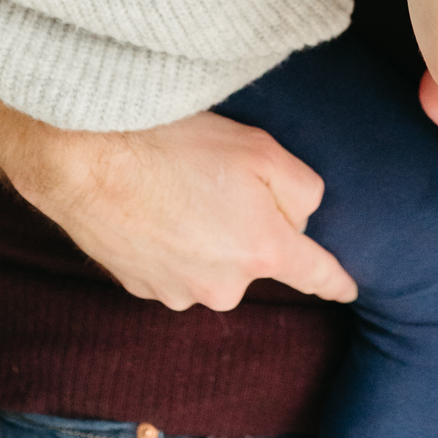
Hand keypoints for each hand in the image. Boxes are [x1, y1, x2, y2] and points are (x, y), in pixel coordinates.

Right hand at [1, 110, 357, 312]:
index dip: (336, 281)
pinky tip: (152, 204)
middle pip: (255, 256)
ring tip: (177, 186)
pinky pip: (174, 264)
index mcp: (262, 252)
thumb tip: (302, 217)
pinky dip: (171, 240)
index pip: (314, 274)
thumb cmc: (177, 144)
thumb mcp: (261, 148)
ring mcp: (178, 293)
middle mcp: (224, 287)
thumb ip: (301, 188)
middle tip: (219, 177)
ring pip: (212, 260)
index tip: (349, 290)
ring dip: (206, 232)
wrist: (88, 158)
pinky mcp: (140, 288)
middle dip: (249, 224)